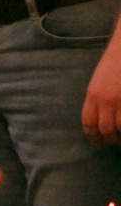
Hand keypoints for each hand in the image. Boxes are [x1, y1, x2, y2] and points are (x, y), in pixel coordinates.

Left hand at [86, 24, 120, 144]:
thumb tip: (100, 116)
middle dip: (111, 139)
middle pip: (106, 129)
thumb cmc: (116, 61)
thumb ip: (98, 98)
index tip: (97, 144)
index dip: (93, 137)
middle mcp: (106, 100)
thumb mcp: (100, 80)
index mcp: (93, 95)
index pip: (89, 123)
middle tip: (116, 143)